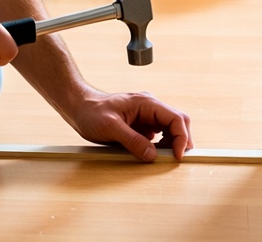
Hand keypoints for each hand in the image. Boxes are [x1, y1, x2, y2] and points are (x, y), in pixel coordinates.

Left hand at [66, 89, 192, 161]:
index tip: (177, 155)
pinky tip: (153, 154)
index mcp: (146, 102)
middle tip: (176, 158)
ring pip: (170, 128)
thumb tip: (152, 155)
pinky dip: (162, 146)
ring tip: (164, 158)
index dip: (181, 137)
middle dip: (181, 140)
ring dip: (172, 143)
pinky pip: (159, 134)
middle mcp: (149, 107)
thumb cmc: (92, 112)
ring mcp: (146, 115)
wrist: (79, 108)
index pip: (175, 117)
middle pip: (178, 121)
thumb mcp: (111, 127)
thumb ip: (133, 140)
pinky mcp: (141, 125)